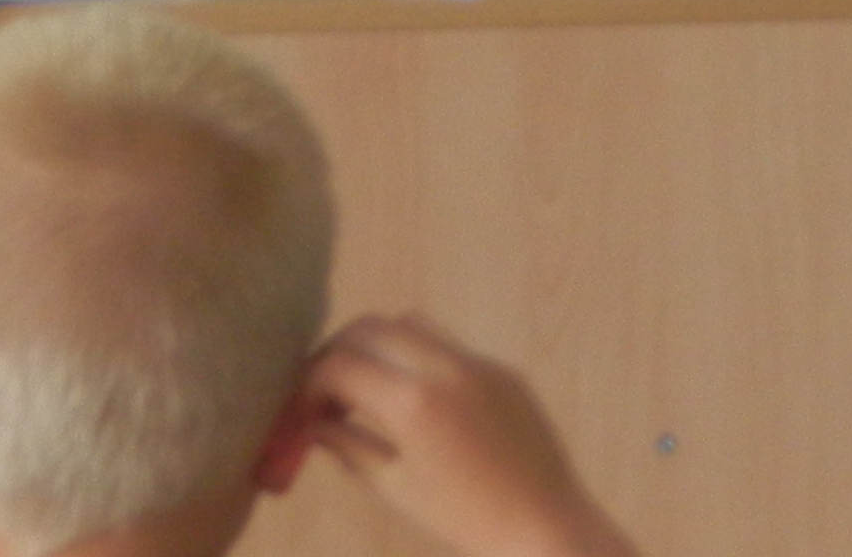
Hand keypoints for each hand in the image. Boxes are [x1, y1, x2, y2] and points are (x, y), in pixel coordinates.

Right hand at [294, 313, 640, 556]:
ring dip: (379, 344)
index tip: (303, 408)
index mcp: (412, 401)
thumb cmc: (466, 520)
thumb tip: (313, 422)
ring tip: (373, 384)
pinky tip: (423, 401)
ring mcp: (477, 361)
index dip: (309, 384)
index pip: (338, 366)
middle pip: (369, 327)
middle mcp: (443, 365)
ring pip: (409, 323)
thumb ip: (348, 445)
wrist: (548, 529)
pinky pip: (448, 345)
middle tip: (328, 389)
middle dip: (338, 352)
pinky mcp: (503, 369)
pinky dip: (420, 358)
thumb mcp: (396, 488)